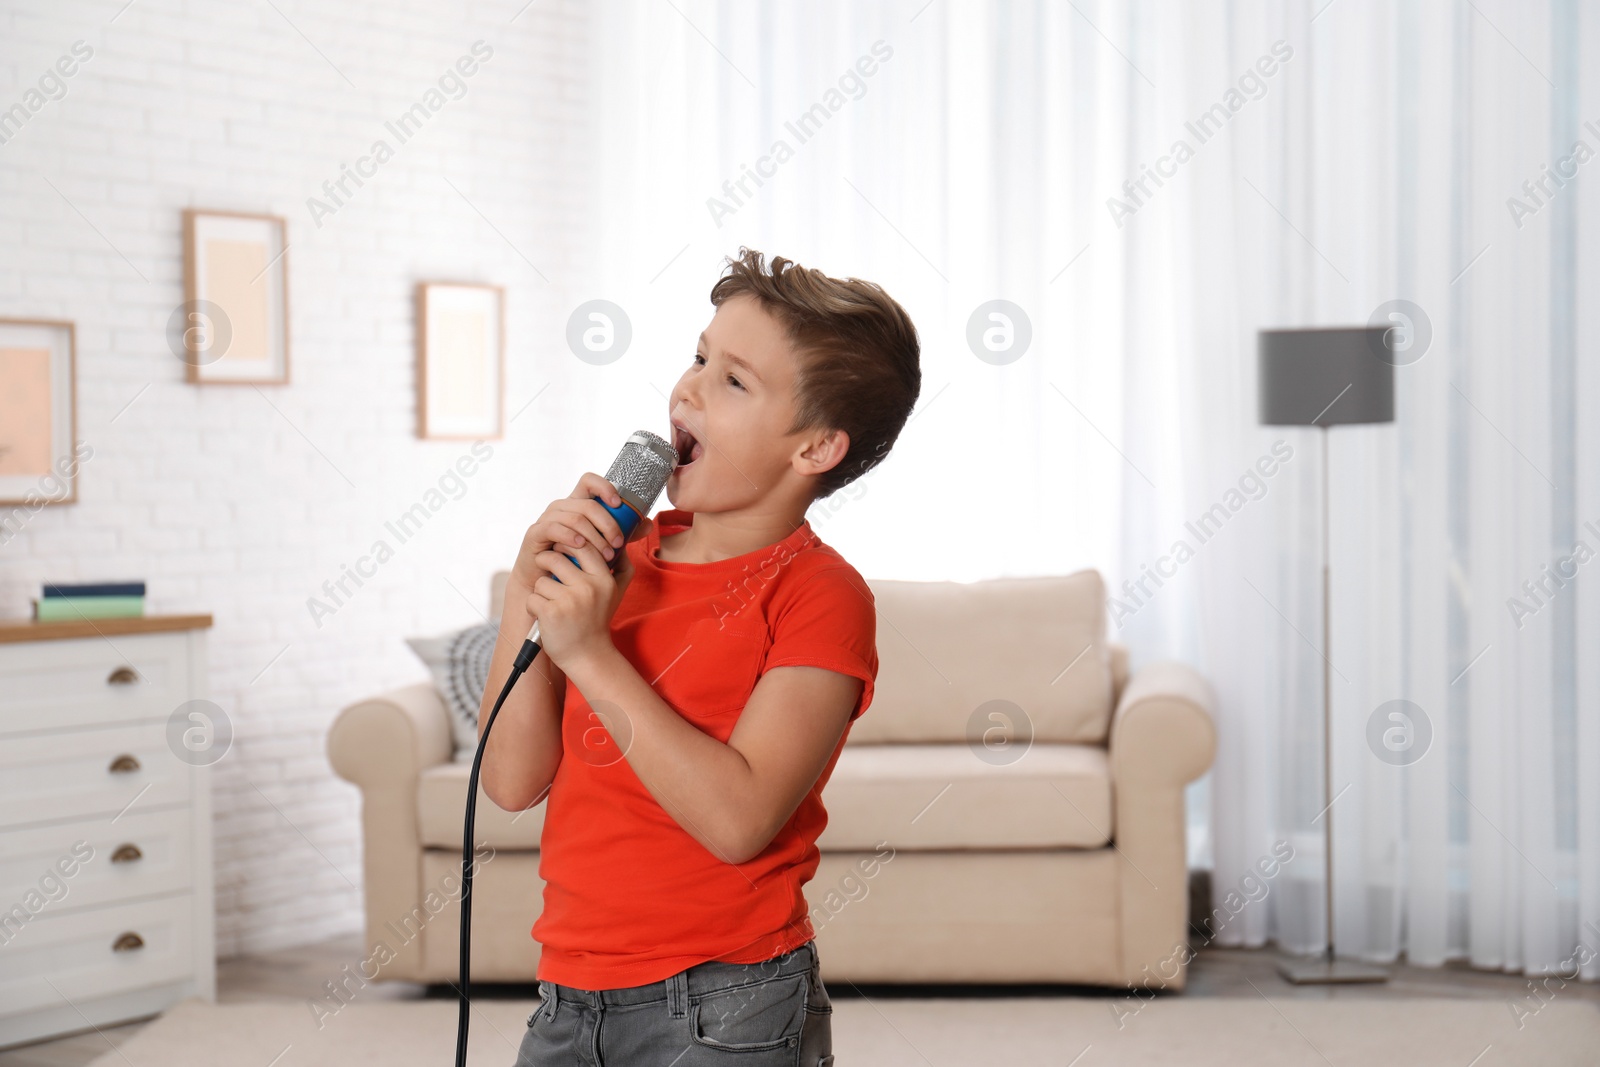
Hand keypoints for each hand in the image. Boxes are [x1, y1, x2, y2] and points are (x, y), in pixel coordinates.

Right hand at [511, 473, 640, 602]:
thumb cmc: (575, 562)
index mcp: (578, 505)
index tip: (618, 503)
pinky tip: (580, 546)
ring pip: (575, 517)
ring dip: (594, 537)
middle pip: (588, 504)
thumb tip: (648, 523)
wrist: (547, 583)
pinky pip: (554, 527)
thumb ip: (623, 534)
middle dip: (608, 524)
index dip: (604, 487)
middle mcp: (562, 507)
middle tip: (619, 544)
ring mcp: (547, 518)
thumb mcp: (603, 547)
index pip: (589, 481)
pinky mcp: (535, 533)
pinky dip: (570, 536)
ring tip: (606, 555)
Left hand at [525, 515, 652, 670]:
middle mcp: (589, 588)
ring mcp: (570, 601)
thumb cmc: (596, 620)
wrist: (589, 656)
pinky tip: (544, 617)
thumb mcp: (616, 593)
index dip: (567, 543)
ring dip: (541, 592)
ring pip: (542, 580)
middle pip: (555, 558)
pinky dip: (533, 607)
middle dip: (546, 563)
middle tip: (548, 574)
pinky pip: (533, 597)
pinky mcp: (552, 613)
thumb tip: (620, 544)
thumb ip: (621, 567)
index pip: (583, 545)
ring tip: (552, 604)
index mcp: (604, 579)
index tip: (560, 550)